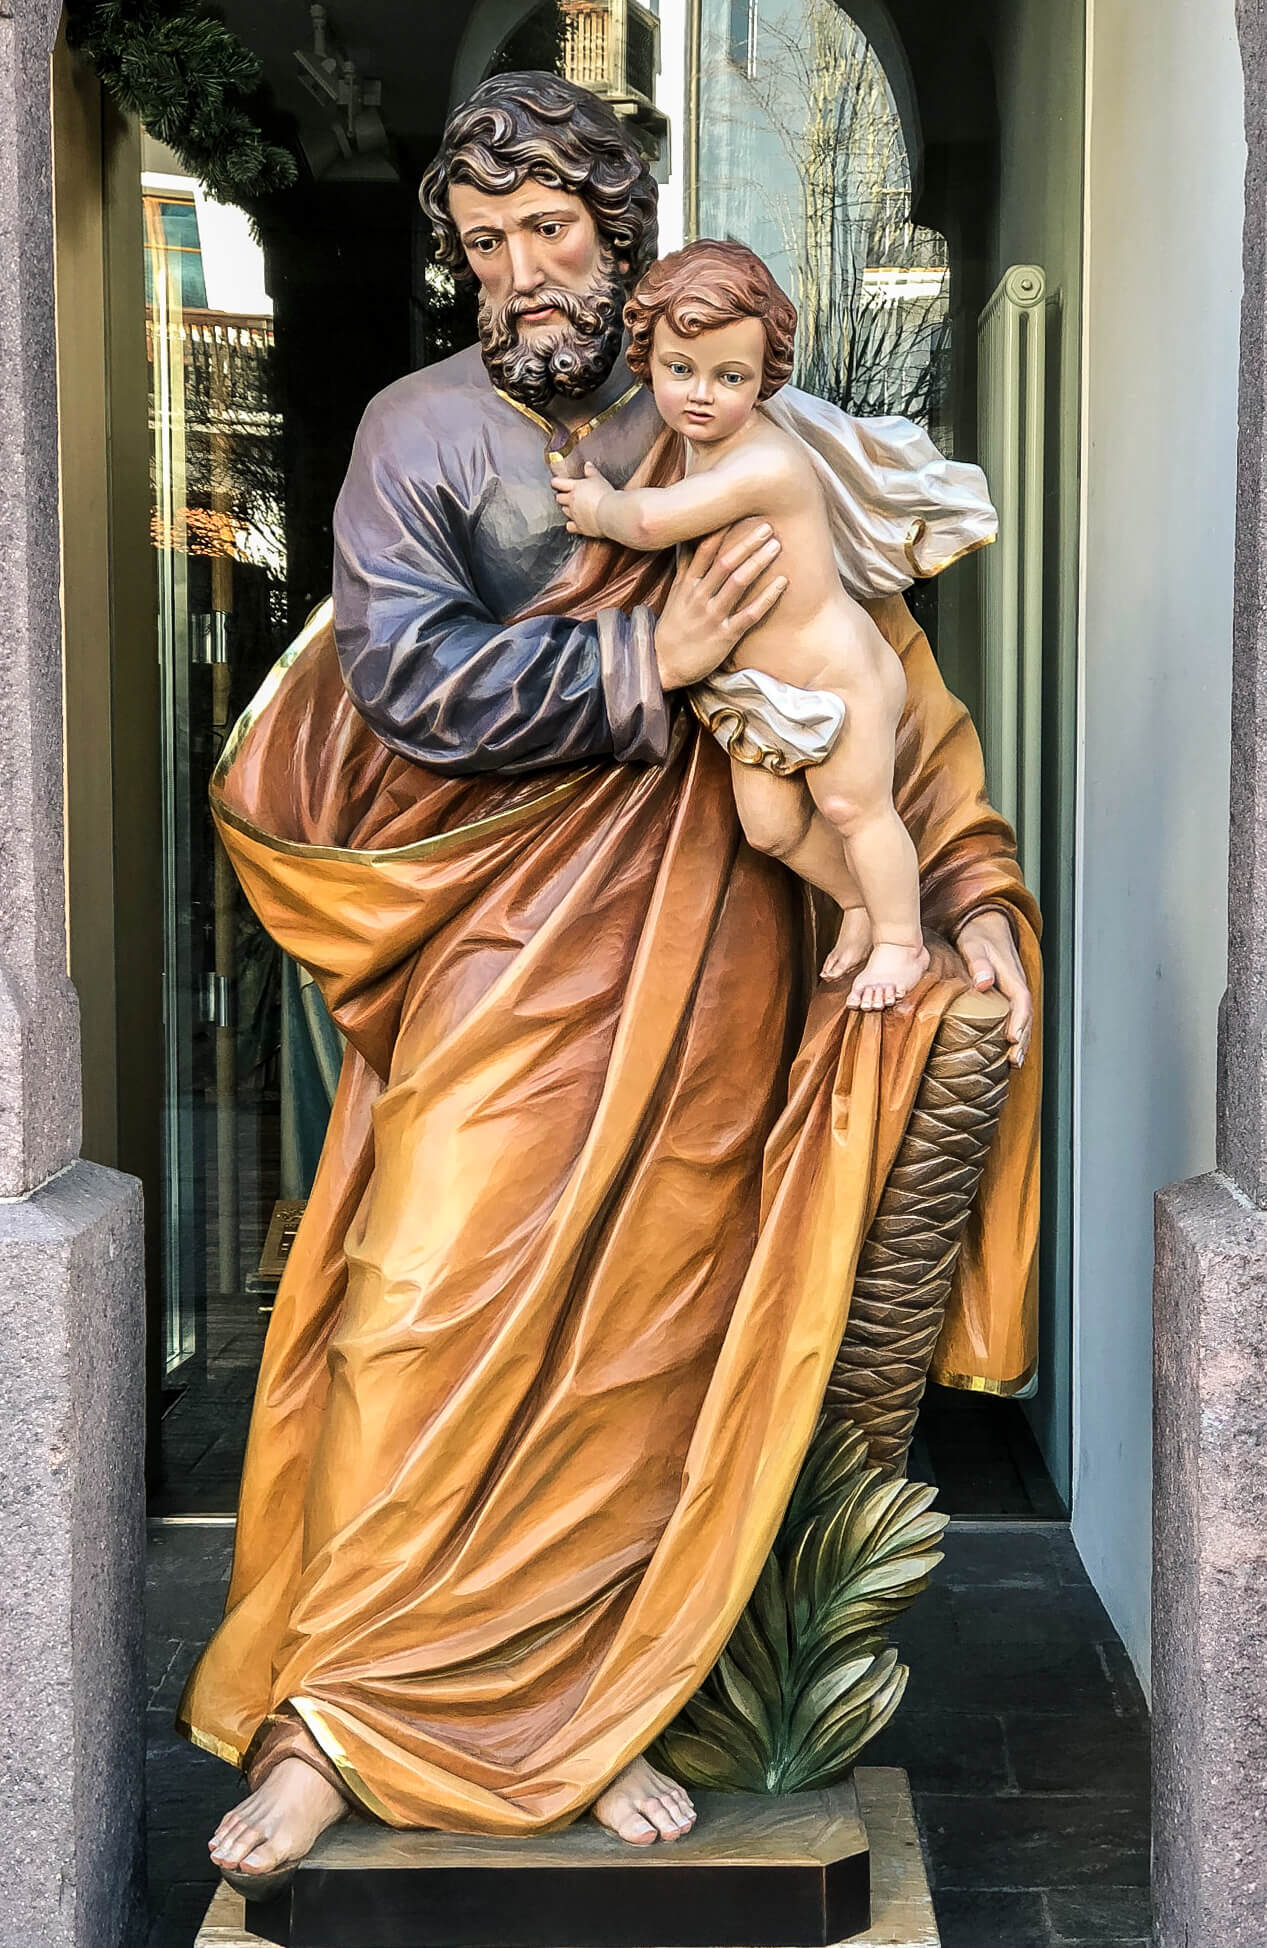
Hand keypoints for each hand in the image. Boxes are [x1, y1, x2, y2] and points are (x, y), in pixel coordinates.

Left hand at [551, 461, 612, 537]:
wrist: (610, 513)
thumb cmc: (605, 495)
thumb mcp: (598, 479)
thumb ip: (591, 472)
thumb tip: (587, 465)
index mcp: (575, 487)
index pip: (559, 483)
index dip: (556, 483)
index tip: (555, 482)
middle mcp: (572, 501)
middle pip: (560, 498)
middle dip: (561, 496)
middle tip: (565, 495)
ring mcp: (574, 515)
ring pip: (564, 511)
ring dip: (567, 509)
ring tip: (572, 507)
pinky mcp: (579, 526)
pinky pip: (570, 526)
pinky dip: (571, 525)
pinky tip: (573, 524)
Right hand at [654, 519, 786, 689]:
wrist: (663, 666)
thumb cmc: (672, 629)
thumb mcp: (674, 596)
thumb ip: (686, 568)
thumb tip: (688, 540)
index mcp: (686, 585)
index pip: (703, 550)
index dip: (721, 530)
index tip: (738, 511)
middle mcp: (698, 598)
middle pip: (725, 563)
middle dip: (747, 543)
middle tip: (767, 526)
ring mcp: (712, 617)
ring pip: (738, 583)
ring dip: (758, 562)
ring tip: (776, 546)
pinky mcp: (725, 637)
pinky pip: (750, 613)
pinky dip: (767, 597)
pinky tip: (783, 582)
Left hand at [954, 909, 1033, 1066]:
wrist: (986, 924)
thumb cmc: (978, 935)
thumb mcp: (973, 945)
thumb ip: (978, 963)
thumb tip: (984, 983)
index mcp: (1012, 976)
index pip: (1021, 1002)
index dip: (1019, 1022)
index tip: (1013, 1041)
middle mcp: (1018, 985)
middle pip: (1026, 1016)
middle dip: (1023, 1039)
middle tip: (1014, 1062)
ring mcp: (1015, 990)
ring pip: (1023, 1018)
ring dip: (1021, 1040)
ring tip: (1014, 1062)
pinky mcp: (1009, 993)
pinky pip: (1016, 1015)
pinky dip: (1016, 1032)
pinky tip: (1008, 1048)